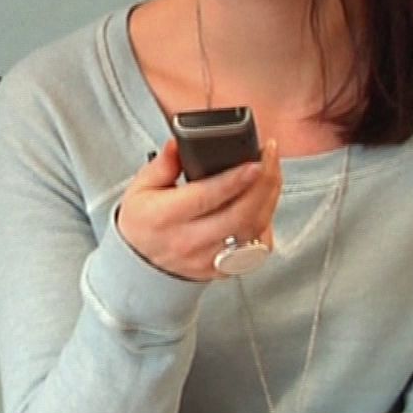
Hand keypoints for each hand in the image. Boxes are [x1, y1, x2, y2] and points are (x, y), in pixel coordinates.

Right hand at [116, 137, 282, 280]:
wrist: (140, 262)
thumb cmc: (143, 221)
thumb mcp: (141, 187)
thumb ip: (162, 164)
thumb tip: (178, 143)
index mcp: (165, 217)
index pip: (206, 198)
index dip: (235, 179)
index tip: (255, 161)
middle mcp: (189, 241)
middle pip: (239, 215)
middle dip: (263, 183)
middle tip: (270, 157)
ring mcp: (209, 259)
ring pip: (253, 230)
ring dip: (269, 199)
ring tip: (272, 173)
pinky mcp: (223, 269)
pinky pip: (257, 248)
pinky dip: (267, 223)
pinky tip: (265, 204)